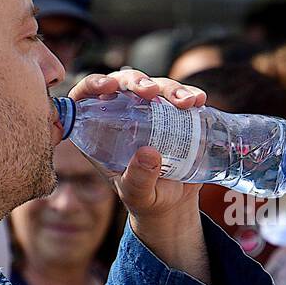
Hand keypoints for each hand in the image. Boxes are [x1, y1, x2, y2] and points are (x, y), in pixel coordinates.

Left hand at [66, 69, 206, 225]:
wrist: (174, 204)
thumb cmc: (146, 199)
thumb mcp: (138, 195)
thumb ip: (139, 179)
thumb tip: (149, 153)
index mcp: (101, 132)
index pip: (86, 98)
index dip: (92, 84)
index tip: (108, 87)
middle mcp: (124, 115)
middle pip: (124, 83)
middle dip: (137, 80)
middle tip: (150, 91)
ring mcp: (151, 112)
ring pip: (156, 86)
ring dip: (170, 88)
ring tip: (187, 103)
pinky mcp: (175, 114)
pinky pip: (181, 97)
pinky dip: (190, 94)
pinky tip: (199, 100)